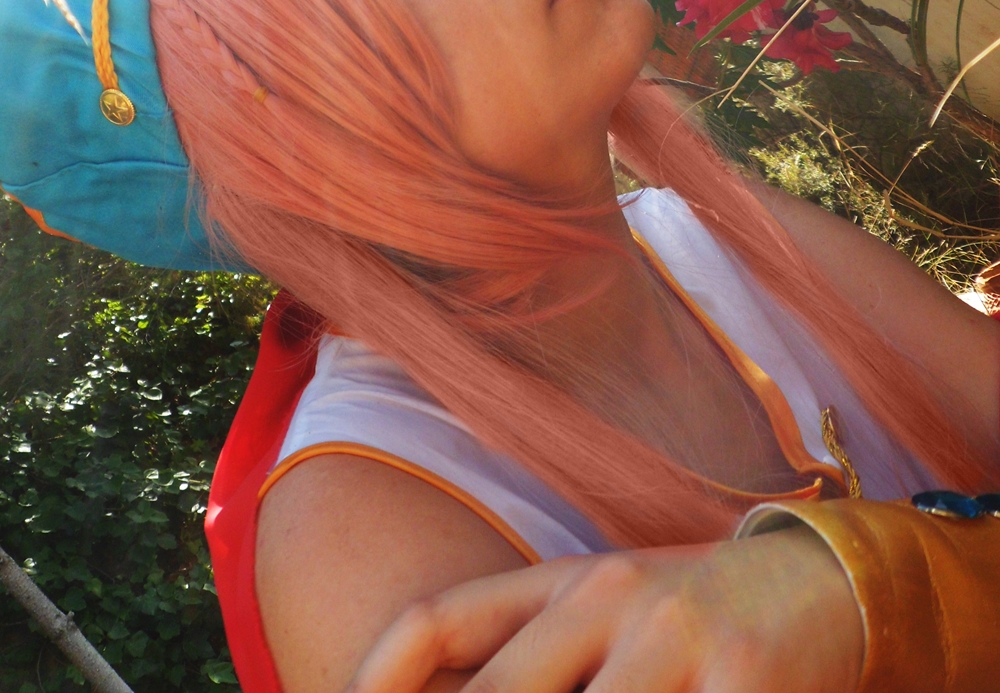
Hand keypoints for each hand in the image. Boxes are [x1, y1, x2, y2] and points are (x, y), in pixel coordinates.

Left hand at [347, 527, 864, 692]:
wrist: (824, 581)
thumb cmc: (694, 613)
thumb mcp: (607, 609)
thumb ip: (531, 645)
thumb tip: (436, 688)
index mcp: (569, 578)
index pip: (444, 620)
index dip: (380, 674)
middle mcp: (610, 597)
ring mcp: (674, 639)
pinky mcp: (741, 683)